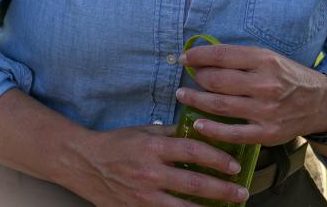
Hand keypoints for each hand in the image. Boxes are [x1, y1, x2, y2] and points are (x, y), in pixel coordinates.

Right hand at [66, 124, 249, 205]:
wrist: (85, 164)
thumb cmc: (117, 144)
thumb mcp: (145, 131)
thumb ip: (172, 133)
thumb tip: (201, 132)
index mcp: (154, 148)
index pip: (193, 150)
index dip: (217, 158)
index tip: (234, 165)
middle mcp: (150, 173)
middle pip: (195, 183)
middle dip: (223, 189)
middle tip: (241, 192)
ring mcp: (143, 196)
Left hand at [175, 43, 326, 146]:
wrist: (320, 103)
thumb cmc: (289, 77)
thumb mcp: (270, 58)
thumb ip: (242, 59)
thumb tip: (206, 58)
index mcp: (264, 60)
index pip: (221, 55)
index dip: (198, 56)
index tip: (185, 58)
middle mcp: (264, 84)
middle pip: (217, 80)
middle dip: (196, 78)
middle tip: (186, 79)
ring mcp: (265, 110)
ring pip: (220, 105)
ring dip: (195, 100)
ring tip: (183, 96)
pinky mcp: (266, 133)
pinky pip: (232, 133)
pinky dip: (211, 129)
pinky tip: (198, 123)